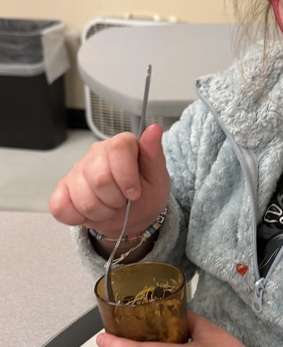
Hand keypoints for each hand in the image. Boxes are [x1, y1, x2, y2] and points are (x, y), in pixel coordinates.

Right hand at [49, 124, 169, 235]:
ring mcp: (76, 170)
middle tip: (123, 202)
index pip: (118, 148)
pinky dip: (77, 217)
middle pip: (99, 179)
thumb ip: (154, 154)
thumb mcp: (158, 178)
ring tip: (110, 207)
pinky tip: (89, 213)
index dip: (126, 176)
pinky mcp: (62, 189)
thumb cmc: (146, 194)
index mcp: (120, 145)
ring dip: (101, 212)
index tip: (134, 193)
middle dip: (115, 200)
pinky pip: (60, 206)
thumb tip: (154, 129)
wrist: (132, 216)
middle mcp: (96, 153)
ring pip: (82, 197)